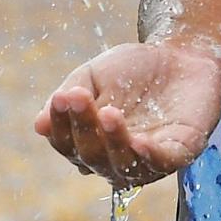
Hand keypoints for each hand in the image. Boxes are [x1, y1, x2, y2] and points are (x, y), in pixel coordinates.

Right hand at [34, 41, 220, 187]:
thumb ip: (71, 94)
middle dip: (84, 128)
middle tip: (80, 98)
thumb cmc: (132, 69)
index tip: (61, 98)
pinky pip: (161, 163)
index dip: (61, 125)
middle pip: (92, 157)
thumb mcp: (94, 75)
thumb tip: (40, 125)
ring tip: (108, 114)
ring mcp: (147, 160)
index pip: (68, 143)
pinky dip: (149, 156)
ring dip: (113, 142)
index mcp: (91, 142)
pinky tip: (139, 141)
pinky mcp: (178, 153)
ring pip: (124, 166)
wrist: (179, 53)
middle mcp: (115, 159)